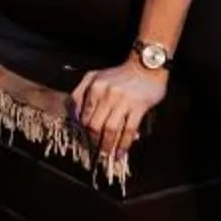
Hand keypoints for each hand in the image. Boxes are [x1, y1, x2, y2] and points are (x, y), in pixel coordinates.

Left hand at [70, 56, 168, 171]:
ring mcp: (123, 101)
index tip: (84, 141)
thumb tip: (74, 117)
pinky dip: (124, 144)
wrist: (145, 66)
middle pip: (95, 125)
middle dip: (93, 141)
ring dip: (107, 146)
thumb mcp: (94, 76)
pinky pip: (129, 130)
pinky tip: (121, 153)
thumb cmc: (119, 74)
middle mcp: (107, 94)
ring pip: (110, 129)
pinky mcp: (138, 106)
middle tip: (94, 151)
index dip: (82, 131)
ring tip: (106, 155)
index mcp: (94, 87)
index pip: (84, 116)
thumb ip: (80, 93)